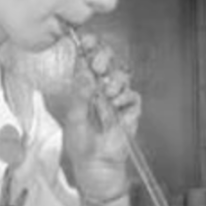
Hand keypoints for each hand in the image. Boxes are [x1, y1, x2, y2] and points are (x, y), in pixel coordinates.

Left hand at [48, 33, 140, 205]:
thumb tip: (85, 73)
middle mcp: (101, 87)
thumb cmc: (80, 143)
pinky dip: (124, 99)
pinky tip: (116, 107)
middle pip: (108, 59)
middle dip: (104, 57)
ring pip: (122, 75)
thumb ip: (79, 95)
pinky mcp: (130, 110)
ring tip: (106, 96)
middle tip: (98, 67)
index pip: (88, 58)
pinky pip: (132, 96)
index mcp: (84, 85)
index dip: (90, 46)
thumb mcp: (73, 118)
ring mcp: (117, 98)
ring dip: (115, 82)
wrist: (95, 164)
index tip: (87, 41)